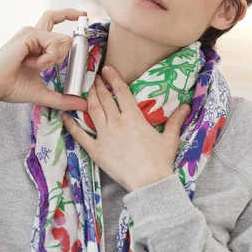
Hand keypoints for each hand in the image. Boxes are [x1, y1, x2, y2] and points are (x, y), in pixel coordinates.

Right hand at [0, 8, 87, 112]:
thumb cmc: (12, 87)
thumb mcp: (43, 93)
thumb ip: (63, 99)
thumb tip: (83, 104)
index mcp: (36, 43)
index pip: (54, 19)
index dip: (69, 13)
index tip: (83, 13)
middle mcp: (34, 34)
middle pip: (61, 26)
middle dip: (63, 50)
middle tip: (47, 65)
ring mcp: (31, 33)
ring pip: (62, 39)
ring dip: (54, 59)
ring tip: (35, 67)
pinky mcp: (29, 35)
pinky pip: (53, 43)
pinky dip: (48, 58)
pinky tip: (33, 64)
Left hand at [62, 65, 190, 191]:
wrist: (149, 182)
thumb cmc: (160, 160)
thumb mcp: (170, 138)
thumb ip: (176, 120)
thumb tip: (187, 106)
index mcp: (133, 117)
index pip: (121, 91)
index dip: (113, 77)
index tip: (106, 69)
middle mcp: (116, 122)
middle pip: (104, 98)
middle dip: (98, 85)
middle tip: (93, 77)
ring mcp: (104, 135)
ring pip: (92, 110)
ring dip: (87, 98)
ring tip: (84, 90)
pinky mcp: (96, 150)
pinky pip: (80, 135)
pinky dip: (71, 124)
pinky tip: (64, 115)